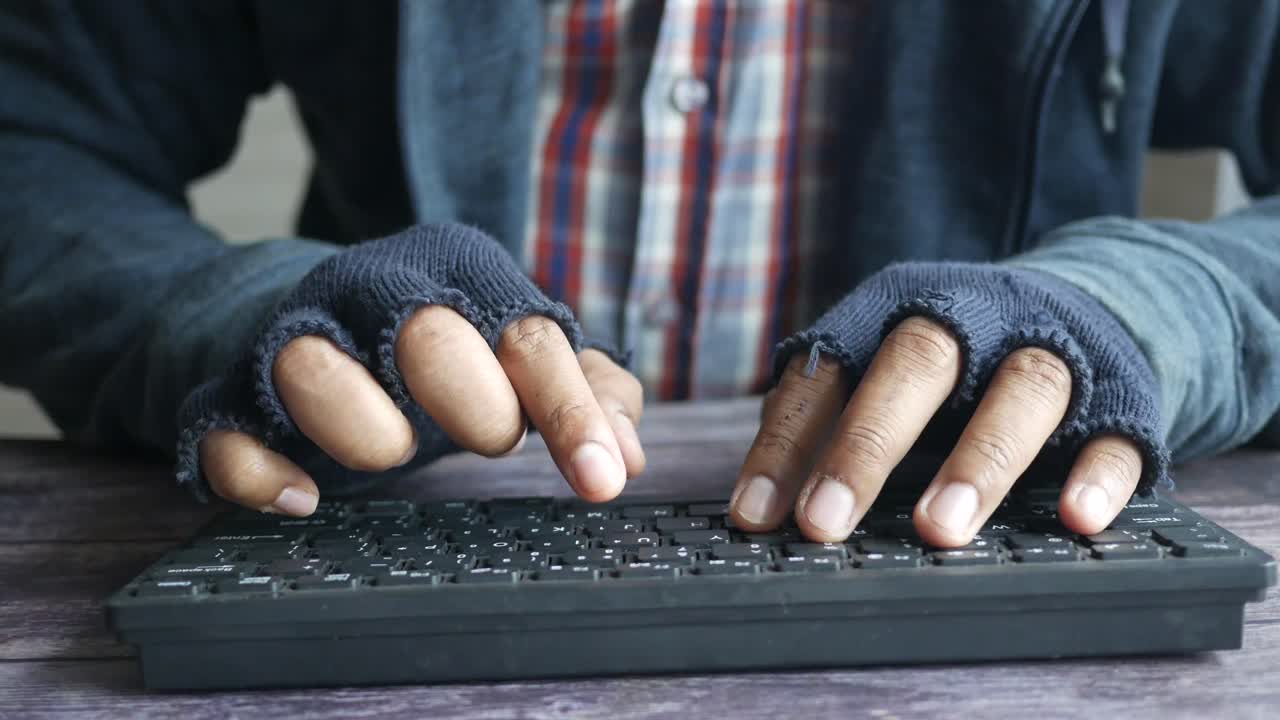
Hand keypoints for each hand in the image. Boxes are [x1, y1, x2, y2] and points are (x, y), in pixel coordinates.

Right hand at [177, 224, 646, 515]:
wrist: (309, 321)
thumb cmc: (437, 350)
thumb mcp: (516, 356)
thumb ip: (584, 393)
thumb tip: (628, 455)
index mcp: (461, 273)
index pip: (530, 337)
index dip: (569, 411)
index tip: (602, 481)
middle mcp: (374, 287)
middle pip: (427, 331)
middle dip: (472, 402)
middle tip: (490, 442)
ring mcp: (294, 332)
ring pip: (310, 365)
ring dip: (361, 427)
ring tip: (392, 455)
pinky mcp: (227, 387)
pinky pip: (226, 430)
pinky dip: (262, 471)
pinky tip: (303, 495)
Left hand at [730, 316, 1141, 546]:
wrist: (1092, 304)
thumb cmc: (958, 360)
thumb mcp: (885, 371)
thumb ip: (833, 423)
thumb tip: (770, 515)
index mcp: (893, 309)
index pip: (827, 372)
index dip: (787, 443)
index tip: (755, 516)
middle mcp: (970, 316)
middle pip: (915, 364)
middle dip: (866, 445)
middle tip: (824, 522)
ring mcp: (1050, 348)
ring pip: (1020, 391)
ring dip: (978, 462)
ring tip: (938, 531)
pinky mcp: (1120, 392)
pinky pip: (1112, 430)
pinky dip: (1096, 474)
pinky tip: (1076, 518)